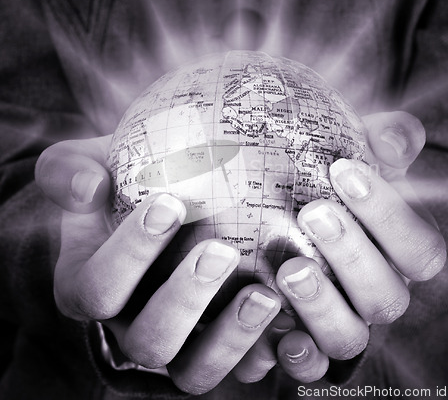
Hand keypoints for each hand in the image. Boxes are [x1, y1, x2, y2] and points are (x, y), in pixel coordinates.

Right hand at [35, 137, 283, 393]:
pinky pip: (239, 370)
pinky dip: (264, 351)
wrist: (164, 198)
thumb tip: (87, 186)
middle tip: (220, 251)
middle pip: (148, 340)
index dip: (129, 254)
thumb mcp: (90, 163)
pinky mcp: (216, 347)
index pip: (96, 288)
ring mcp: (177, 344)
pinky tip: (292, 318)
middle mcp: (131, 325)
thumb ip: (68, 168)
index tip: (169, 204)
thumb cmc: (126, 181)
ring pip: (193, 371)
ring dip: (229, 338)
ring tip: (264, 294)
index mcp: (90, 288)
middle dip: (183, 299)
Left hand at [274, 111, 446, 382]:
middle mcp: (380, 294)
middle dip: (351, 254)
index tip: (344, 170)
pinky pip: (312, 367)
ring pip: (349, 336)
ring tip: (289, 268)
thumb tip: (395, 138)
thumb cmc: (335, 186)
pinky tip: (276, 334)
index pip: (420, 247)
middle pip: (385, 295)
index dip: (388, 212)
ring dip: (322, 305)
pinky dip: (298, 356)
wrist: (301, 221)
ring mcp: (346, 323)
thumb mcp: (360, 157)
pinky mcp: (309, 343)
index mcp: (402, 255)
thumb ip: (385, 143)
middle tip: (313, 212)